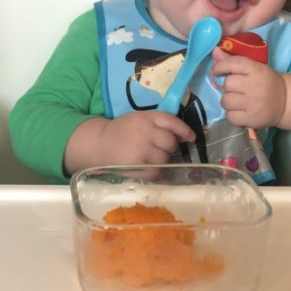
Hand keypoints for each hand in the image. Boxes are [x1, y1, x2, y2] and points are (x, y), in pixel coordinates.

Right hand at [64, 111, 195, 172]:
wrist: (99, 144)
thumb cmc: (123, 132)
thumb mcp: (139, 120)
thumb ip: (159, 124)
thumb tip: (185, 137)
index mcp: (145, 118)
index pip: (170, 121)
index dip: (183, 130)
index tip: (191, 138)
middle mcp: (144, 131)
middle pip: (170, 142)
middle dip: (168, 147)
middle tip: (158, 148)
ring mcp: (140, 149)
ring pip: (164, 158)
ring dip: (161, 160)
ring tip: (149, 158)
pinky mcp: (135, 165)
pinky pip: (156, 172)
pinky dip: (156, 172)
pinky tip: (148, 168)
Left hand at [211, 47, 287, 128]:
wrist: (286, 102)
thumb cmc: (266, 82)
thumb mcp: (254, 68)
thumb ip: (233, 61)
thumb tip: (215, 51)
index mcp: (257, 70)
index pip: (232, 64)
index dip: (220, 67)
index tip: (216, 71)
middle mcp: (256, 86)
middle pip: (227, 84)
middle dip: (227, 87)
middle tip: (234, 89)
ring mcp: (254, 104)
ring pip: (226, 101)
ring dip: (227, 101)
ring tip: (237, 101)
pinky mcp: (253, 119)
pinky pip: (230, 116)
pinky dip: (231, 114)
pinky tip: (239, 111)